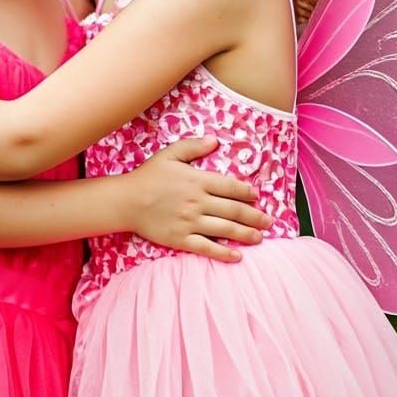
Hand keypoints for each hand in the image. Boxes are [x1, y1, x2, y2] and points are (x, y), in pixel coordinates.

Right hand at [123, 137, 273, 261]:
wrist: (126, 200)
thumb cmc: (148, 175)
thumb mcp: (170, 154)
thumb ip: (193, 146)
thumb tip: (215, 140)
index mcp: (197, 180)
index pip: (230, 186)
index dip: (247, 192)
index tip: (257, 196)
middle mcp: (198, 202)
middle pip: (234, 210)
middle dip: (255, 216)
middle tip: (269, 221)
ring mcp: (190, 222)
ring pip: (225, 229)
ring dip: (246, 234)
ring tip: (259, 237)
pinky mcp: (181, 239)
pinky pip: (207, 248)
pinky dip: (224, 253)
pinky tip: (237, 256)